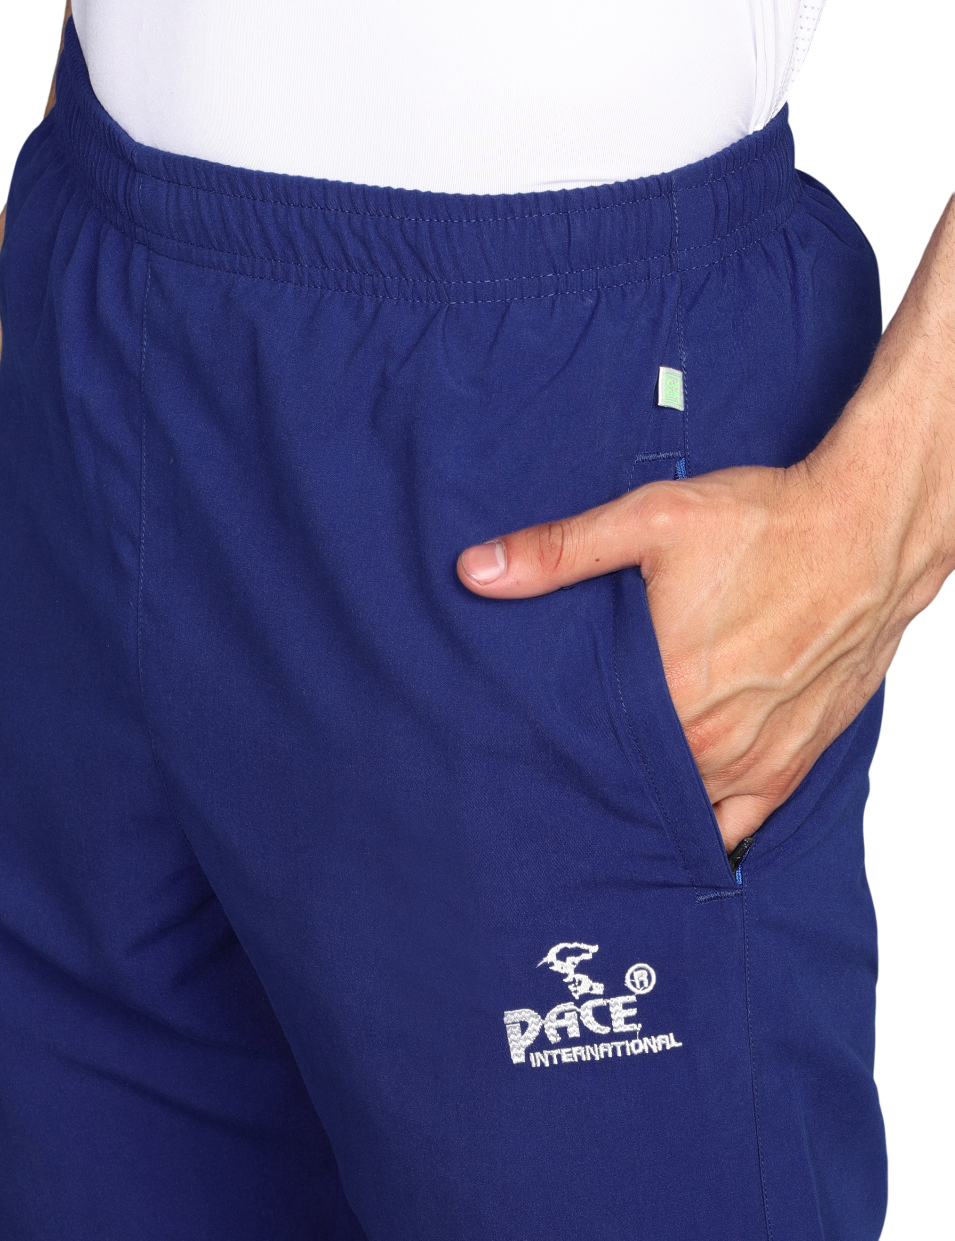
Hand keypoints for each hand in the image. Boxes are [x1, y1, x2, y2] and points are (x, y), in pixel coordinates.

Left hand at [458, 462, 903, 849]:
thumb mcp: (650, 520)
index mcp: (670, 691)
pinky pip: (744, 822)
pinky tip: (680, 815)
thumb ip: (557, 552)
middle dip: (600, 771)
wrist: (869, 530)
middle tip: (568, 762)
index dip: (558, 744)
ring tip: (615, 785)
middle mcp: (714, 740)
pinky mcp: (797, 761)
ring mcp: (759, 758)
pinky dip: (711, 822)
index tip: (533, 740)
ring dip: (650, 795)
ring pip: (683, 804)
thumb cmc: (763, 522)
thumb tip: (474, 571)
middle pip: (634, 778)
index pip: (589, 747)